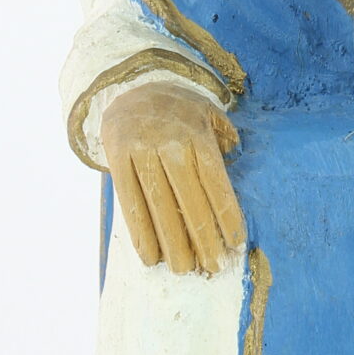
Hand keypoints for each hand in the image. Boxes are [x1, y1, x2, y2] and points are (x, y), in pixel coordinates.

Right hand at [101, 79, 242, 274]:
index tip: (235, 242)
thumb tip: (236, 163)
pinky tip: (150, 256)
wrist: (132, 85)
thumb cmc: (179, 110)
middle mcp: (170, 144)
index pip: (215, 182)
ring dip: (172, 244)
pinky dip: (140, 233)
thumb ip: (225, 138)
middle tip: (213, 266)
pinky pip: (129, 202)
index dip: (226, 214)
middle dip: (203, 238)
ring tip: (184, 269)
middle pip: (190, 200)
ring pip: (158, 206)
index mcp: (197, 135)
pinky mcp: (117, 158)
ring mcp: (141, 151)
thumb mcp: (209, 114)